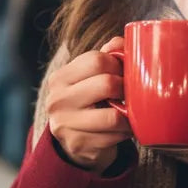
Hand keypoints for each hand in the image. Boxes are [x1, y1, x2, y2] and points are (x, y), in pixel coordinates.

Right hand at [45, 36, 132, 170]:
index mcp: (59, 79)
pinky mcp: (78, 145)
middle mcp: (57, 101)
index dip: (118, 65)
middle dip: (126, 89)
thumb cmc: (87, 102)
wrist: (74, 141)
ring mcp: (65, 125)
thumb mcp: (90, 78)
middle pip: (106, 84)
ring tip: (130, 113)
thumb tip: (120, 43)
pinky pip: (115, 136)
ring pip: (113, 116)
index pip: (96, 60)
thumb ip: (105, 56)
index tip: (123, 73)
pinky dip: (125, 132)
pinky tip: (124, 129)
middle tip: (130, 94)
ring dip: (129, 115)